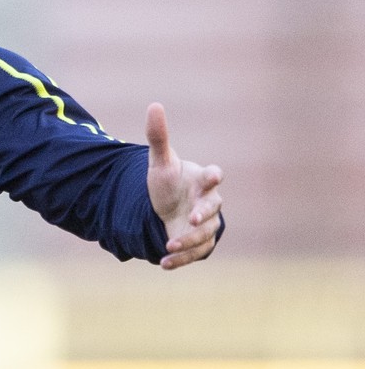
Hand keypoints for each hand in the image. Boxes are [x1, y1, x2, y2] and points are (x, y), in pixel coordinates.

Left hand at [144, 103, 224, 269]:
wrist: (166, 208)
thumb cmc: (168, 182)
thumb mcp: (159, 162)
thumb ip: (157, 137)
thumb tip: (154, 105)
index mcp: (202, 180)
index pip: (212, 176)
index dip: (213, 176)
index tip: (212, 176)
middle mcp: (209, 203)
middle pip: (213, 208)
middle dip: (203, 214)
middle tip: (190, 220)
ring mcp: (207, 225)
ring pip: (204, 234)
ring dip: (188, 240)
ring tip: (168, 245)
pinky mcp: (200, 243)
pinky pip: (196, 252)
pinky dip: (181, 259)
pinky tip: (164, 263)